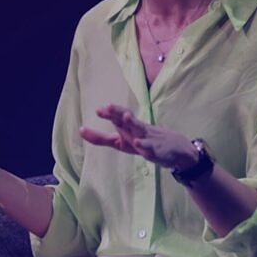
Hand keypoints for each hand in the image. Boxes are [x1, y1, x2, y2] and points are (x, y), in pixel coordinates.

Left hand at [80, 104, 198, 169]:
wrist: (176, 149)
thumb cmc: (144, 142)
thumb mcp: (120, 141)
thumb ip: (100, 137)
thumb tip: (80, 130)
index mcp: (129, 126)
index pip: (118, 117)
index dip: (110, 113)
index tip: (99, 110)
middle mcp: (138, 129)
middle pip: (127, 118)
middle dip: (118, 112)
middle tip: (108, 107)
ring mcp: (148, 137)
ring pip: (139, 128)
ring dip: (132, 122)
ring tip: (125, 117)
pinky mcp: (156, 149)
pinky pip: (149, 146)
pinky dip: (144, 144)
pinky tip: (137, 142)